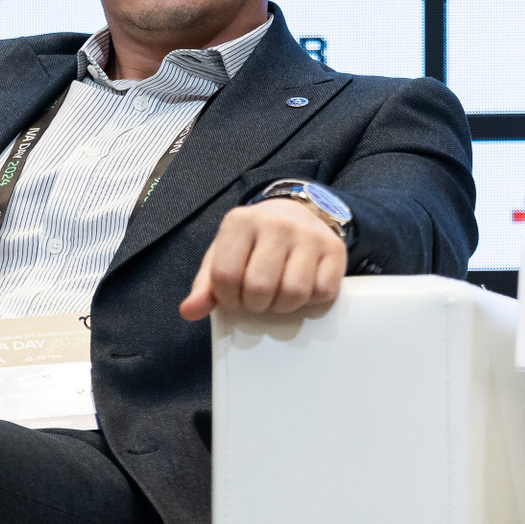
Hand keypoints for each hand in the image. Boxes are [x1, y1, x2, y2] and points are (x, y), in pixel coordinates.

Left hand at [180, 197, 346, 320]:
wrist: (297, 212)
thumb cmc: (254, 242)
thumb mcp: (224, 255)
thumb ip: (205, 286)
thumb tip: (189, 311)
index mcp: (240, 222)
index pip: (225, 276)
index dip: (228, 298)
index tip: (234, 296)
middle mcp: (276, 223)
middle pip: (260, 288)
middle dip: (256, 305)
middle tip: (258, 298)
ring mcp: (308, 235)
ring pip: (294, 293)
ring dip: (284, 306)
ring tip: (279, 294)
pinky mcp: (335, 248)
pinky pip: (323, 292)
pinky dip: (312, 300)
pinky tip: (304, 287)